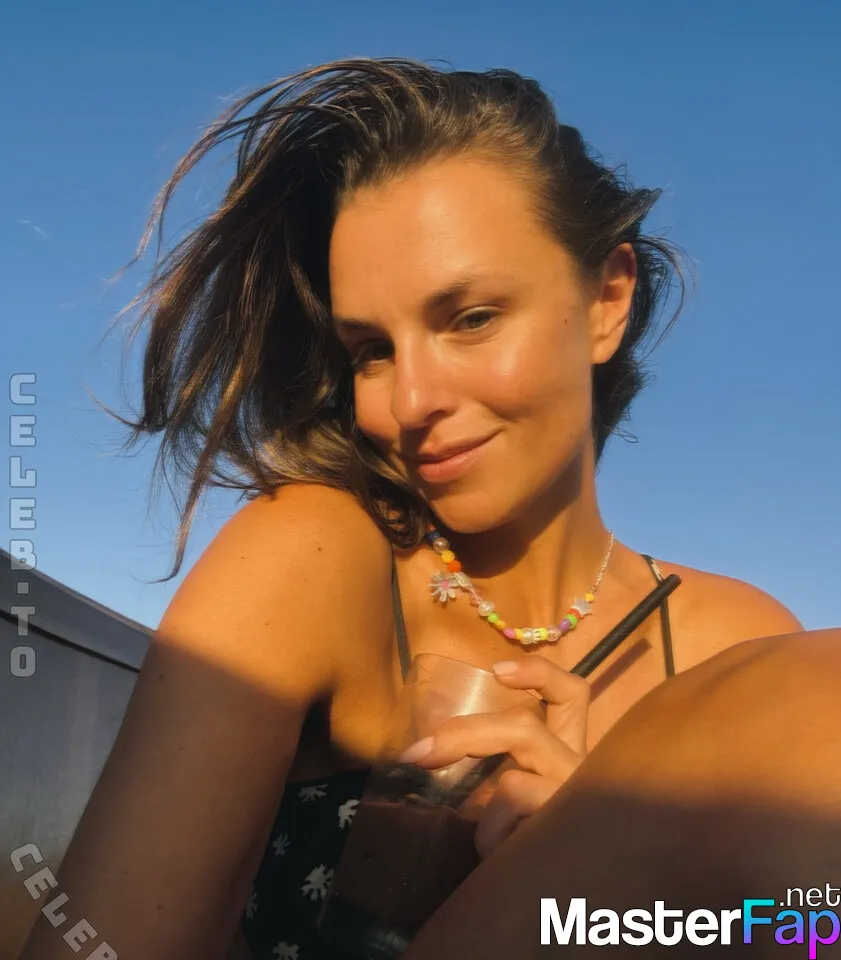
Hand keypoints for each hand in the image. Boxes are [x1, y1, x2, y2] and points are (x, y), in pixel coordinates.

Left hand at [399, 656, 589, 857]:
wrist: (561, 911)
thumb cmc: (533, 857)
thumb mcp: (512, 812)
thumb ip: (492, 782)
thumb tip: (425, 761)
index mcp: (568, 756)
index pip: (573, 696)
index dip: (539, 673)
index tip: (497, 669)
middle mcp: (581, 767)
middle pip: (527, 723)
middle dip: (464, 731)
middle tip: (417, 752)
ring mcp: (579, 792)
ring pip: (522, 750)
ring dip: (476, 784)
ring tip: (466, 824)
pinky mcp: (571, 819)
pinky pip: (515, 799)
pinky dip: (490, 828)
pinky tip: (493, 855)